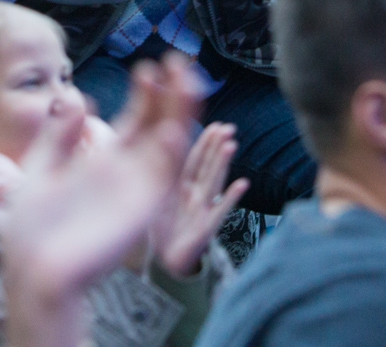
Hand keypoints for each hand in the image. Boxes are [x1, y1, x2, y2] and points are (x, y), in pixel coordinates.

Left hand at [0, 55, 198, 346]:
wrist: (31, 267)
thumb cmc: (32, 227)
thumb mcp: (40, 167)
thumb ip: (59, 135)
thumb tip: (73, 97)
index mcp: (105, 161)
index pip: (138, 119)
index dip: (147, 93)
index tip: (148, 66)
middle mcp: (128, 172)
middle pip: (162, 126)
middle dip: (174, 94)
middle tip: (180, 60)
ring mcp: (137, 190)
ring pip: (171, 145)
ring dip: (182, 114)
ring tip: (188, 79)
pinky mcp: (140, 210)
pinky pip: (164, 179)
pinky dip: (171, 154)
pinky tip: (172, 128)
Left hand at [149, 122, 248, 277]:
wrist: (164, 262)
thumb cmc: (160, 228)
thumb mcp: (152, 198)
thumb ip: (151, 175)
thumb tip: (143, 146)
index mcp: (179, 185)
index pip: (192, 158)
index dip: (203, 141)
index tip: (214, 124)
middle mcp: (194, 194)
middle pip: (206, 165)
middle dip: (216, 146)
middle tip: (227, 126)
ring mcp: (202, 209)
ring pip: (213, 182)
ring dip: (223, 163)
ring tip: (231, 144)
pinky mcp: (206, 227)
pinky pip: (220, 210)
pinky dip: (231, 197)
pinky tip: (242, 183)